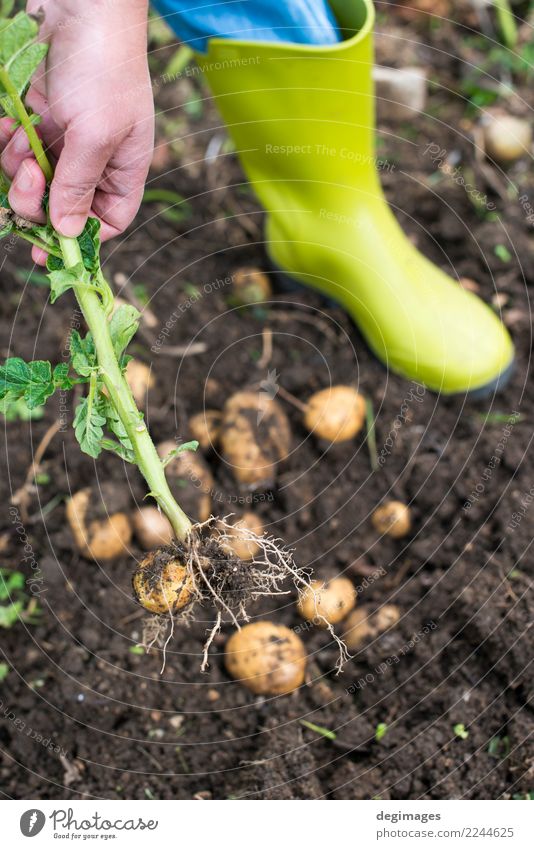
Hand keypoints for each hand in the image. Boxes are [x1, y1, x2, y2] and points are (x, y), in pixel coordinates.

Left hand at [0, 0, 153, 262]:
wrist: (80, 4)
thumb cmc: (103, 67)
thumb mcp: (96, 135)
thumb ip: (78, 187)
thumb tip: (69, 235)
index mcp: (124, 168)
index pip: (108, 221)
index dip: (82, 238)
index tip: (48, 249)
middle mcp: (95, 159)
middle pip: (63, 207)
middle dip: (38, 200)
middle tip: (28, 178)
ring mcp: (64, 139)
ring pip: (33, 181)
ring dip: (17, 169)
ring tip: (18, 139)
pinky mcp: (36, 119)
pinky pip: (13, 150)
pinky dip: (5, 143)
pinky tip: (7, 122)